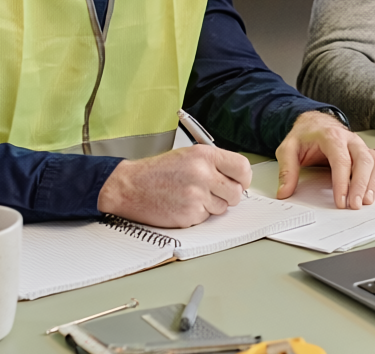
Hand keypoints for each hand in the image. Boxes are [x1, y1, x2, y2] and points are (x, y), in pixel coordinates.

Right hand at [97, 145, 251, 227]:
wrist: (130, 186)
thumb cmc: (158, 171)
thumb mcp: (188, 155)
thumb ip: (215, 164)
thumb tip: (238, 177)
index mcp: (205, 155)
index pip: (243, 168)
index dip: (244, 178)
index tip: (240, 182)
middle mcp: (203, 174)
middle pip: (237, 192)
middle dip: (228, 195)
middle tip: (212, 192)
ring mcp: (196, 196)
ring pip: (223, 208)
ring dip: (211, 206)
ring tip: (191, 196)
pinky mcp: (189, 215)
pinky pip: (206, 218)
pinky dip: (197, 214)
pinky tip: (182, 205)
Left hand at [276, 111, 374, 209]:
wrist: (316, 123)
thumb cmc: (305, 136)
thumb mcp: (288, 148)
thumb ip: (286, 170)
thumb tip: (284, 192)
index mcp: (331, 136)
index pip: (341, 159)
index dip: (343, 182)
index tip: (341, 201)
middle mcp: (350, 140)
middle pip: (363, 160)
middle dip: (362, 185)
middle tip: (356, 205)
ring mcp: (361, 146)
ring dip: (374, 183)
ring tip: (367, 201)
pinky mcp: (367, 153)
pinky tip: (374, 191)